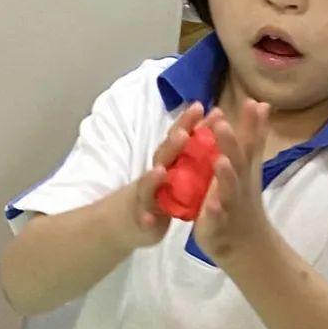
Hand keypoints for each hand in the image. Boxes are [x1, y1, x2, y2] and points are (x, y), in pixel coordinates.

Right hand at [116, 102, 205, 249]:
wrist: (122, 221)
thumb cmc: (155, 193)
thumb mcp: (172, 170)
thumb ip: (185, 152)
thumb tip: (205, 125)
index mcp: (167, 162)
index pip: (176, 138)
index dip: (187, 123)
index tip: (201, 107)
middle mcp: (155, 175)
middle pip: (163, 156)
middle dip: (173, 144)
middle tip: (185, 133)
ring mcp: (145, 197)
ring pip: (148, 186)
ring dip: (153, 179)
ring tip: (161, 171)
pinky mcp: (142, 220)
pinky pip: (143, 219)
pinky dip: (146, 218)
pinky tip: (149, 219)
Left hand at [194, 99, 273, 265]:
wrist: (249, 247)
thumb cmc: (244, 201)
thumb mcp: (250, 167)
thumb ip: (254, 136)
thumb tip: (262, 103)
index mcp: (244, 170)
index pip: (250, 144)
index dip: (252, 124)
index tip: (251, 102)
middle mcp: (240, 186)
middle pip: (238, 163)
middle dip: (231, 143)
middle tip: (222, 123)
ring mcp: (231, 207)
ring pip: (229, 190)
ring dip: (226, 176)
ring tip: (219, 160)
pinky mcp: (218, 227)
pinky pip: (216, 219)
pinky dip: (214, 212)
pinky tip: (209, 205)